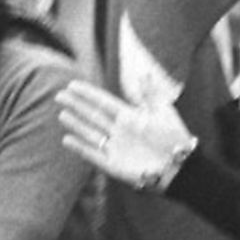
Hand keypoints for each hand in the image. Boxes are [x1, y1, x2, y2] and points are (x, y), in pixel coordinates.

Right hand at [56, 81, 196, 191]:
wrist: (180, 167)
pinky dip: (80, 148)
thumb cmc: (174, 139)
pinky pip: (93, 155)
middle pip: (93, 115)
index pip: (103, 102)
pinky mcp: (114, 165)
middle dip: (76, 105)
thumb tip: (144, 73)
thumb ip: (150, 94)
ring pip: (90, 133)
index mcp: (130, 117)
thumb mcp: (164, 112)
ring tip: (62, 114)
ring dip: (76, 124)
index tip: (72, 84)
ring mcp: (115, 148)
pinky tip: (66, 139)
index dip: (88, 93)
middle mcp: (119, 131)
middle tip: (59, 95)